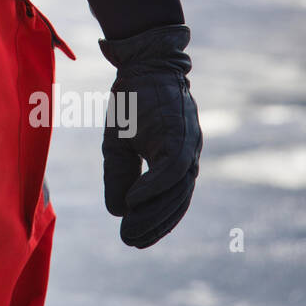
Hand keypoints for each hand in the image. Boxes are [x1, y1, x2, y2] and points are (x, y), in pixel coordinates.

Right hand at [99, 25, 201, 247]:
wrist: (142, 63)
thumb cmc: (132, 102)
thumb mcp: (118, 144)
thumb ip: (120, 176)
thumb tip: (118, 210)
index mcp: (175, 160)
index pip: (170, 201)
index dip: (155, 223)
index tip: (135, 240)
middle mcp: (187, 156)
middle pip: (176, 202)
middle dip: (154, 225)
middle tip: (130, 241)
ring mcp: (187, 145)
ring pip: (177, 190)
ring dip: (154, 213)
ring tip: (130, 229)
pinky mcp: (180, 133)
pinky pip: (171, 169)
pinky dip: (154, 188)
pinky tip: (133, 201)